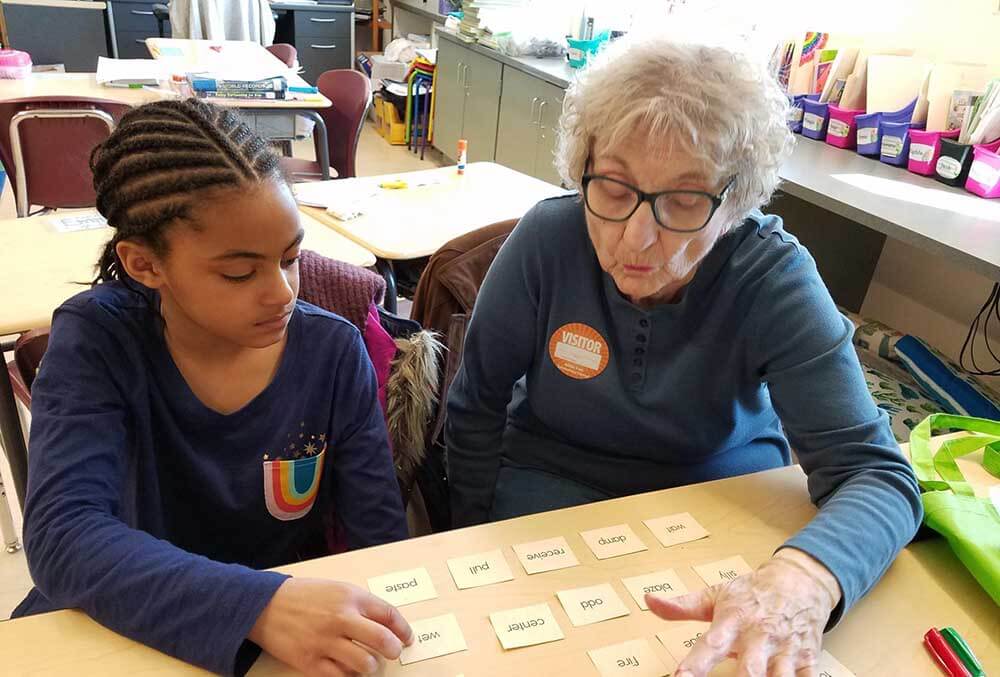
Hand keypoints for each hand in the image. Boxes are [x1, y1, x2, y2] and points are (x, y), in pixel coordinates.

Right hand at [249, 578, 412, 676]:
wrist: (265, 605)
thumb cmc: (304, 596)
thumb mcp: (337, 589)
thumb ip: (361, 604)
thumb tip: (387, 625)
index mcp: (351, 597)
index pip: (390, 615)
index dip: (404, 629)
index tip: (407, 638)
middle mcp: (342, 618)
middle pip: (383, 641)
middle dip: (394, 651)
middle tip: (392, 653)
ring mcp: (325, 641)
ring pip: (365, 663)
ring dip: (372, 666)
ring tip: (368, 663)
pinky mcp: (310, 661)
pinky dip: (350, 676)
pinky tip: (348, 670)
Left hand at [646, 549, 840, 676]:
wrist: (800, 580)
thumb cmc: (753, 592)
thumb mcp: (717, 594)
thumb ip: (683, 606)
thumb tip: (648, 601)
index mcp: (734, 620)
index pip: (710, 645)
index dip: (695, 665)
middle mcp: (759, 636)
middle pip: (750, 669)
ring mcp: (786, 648)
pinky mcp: (807, 658)